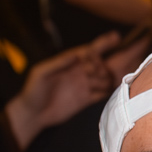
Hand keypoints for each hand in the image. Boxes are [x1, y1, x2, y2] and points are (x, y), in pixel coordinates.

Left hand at [4, 32, 137, 150]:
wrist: (32, 114)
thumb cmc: (32, 91)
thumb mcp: (41, 74)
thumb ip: (58, 63)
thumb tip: (75, 54)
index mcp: (71, 62)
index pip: (91, 49)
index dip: (104, 43)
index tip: (117, 37)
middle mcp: (81, 72)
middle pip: (104, 62)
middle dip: (114, 59)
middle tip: (118, 61)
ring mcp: (85, 85)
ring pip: (106, 77)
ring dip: (107, 78)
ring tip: (100, 82)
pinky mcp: (86, 99)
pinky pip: (103, 93)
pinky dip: (107, 91)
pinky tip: (107, 91)